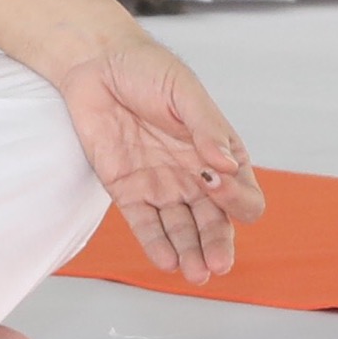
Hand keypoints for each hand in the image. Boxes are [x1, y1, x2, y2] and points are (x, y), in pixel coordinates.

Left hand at [55, 27, 259, 282]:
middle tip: (217, 264)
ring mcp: (162, 186)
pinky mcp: (128, 191)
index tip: (216, 184)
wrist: (95, 64)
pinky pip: (146, 226)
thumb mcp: (183, 90)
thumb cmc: (148, 70)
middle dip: (218, 245)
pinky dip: (156, 246)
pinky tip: (167, 262)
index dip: (236, 197)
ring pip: (183, 232)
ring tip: (195, 273)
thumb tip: (227, 163)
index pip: (241, 191)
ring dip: (191, 253)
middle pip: (215, 223)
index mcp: (218, 153)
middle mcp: (194, 176)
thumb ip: (206, 128)